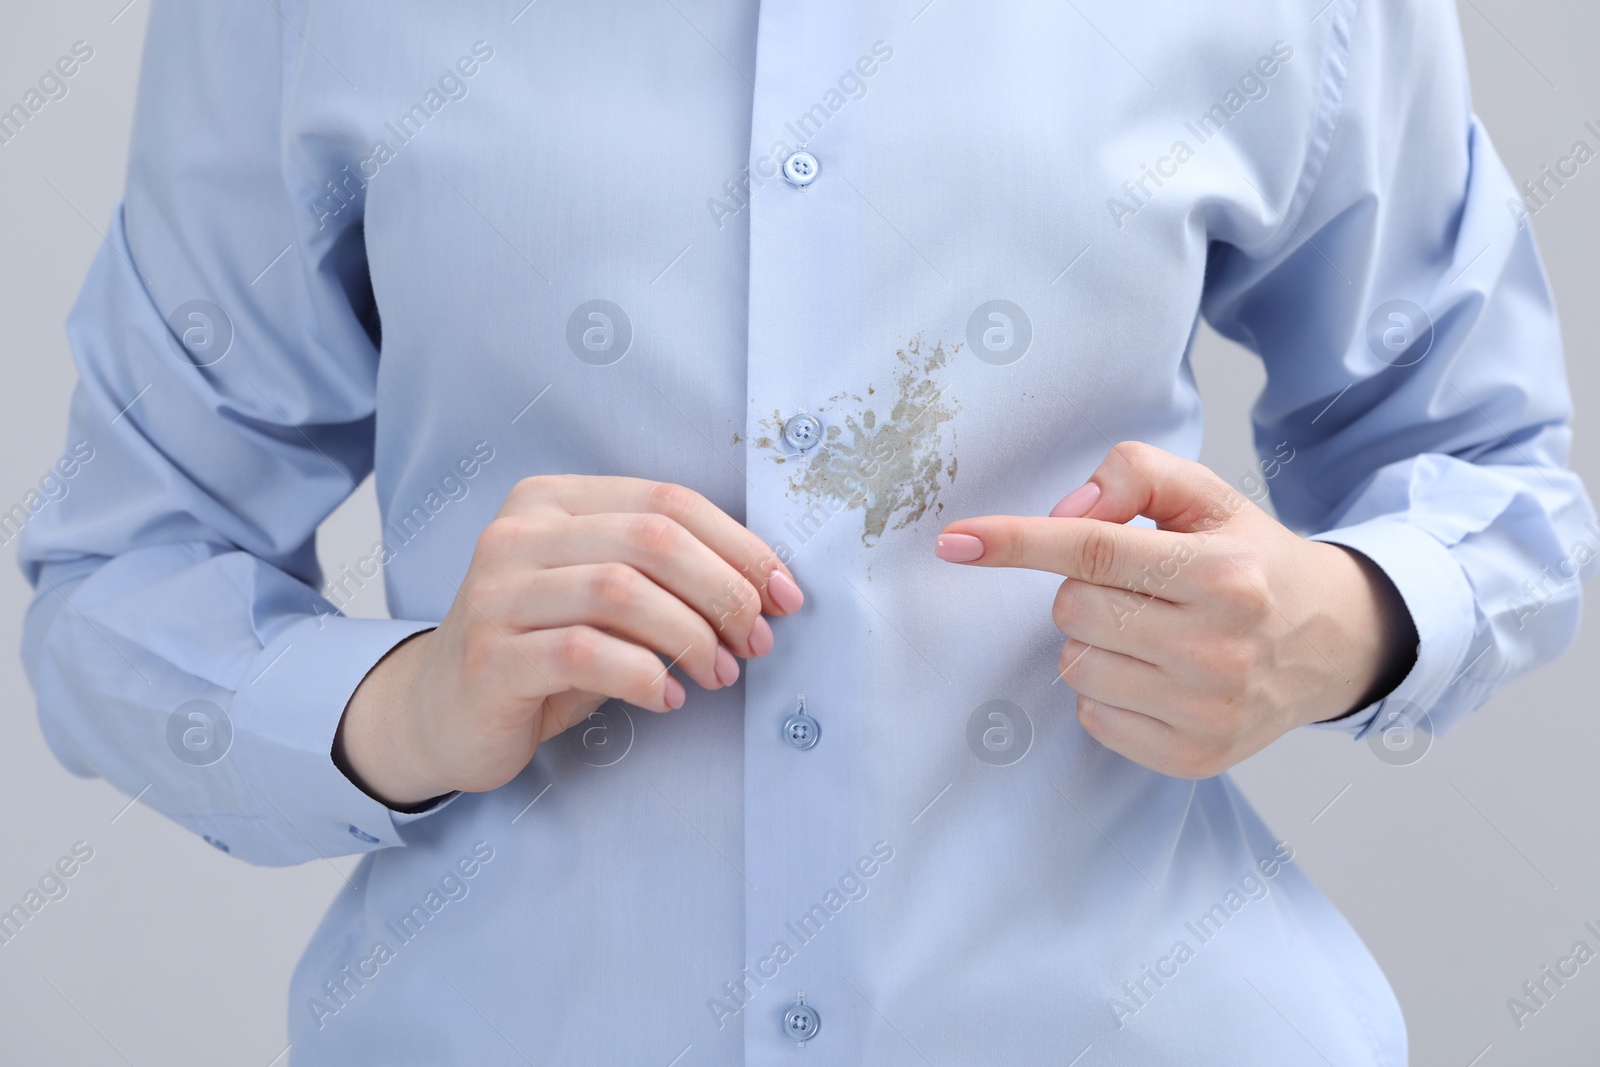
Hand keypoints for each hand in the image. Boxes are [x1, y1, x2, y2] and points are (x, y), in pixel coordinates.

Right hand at [334, 476, 803, 807]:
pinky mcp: (489, 657)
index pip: (667, 501)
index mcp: (552, 501)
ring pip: (622, 592)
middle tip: (756, 640)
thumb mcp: (604, 599)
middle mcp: (517, 534)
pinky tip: (666, 697)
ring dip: (691, 636)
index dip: (739, 545)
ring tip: (718, 673)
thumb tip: (766, 589)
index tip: (784, 594)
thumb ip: (664, 578)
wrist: (439, 712)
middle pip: (652, 540)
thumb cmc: (541, 651)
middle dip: (723, 591)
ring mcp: (497, 593)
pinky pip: (584, 653)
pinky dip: (642, 674)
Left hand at [933, 442, 1415, 778]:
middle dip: (1086, 590)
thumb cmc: (1252, 559)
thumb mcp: (1208, 496)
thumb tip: (1066, 511)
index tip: (956, 541)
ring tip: (1154, 633)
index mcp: (1226, 573)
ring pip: (1075, 665)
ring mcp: (1208, 711)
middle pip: (1072, 609)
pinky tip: (1157, 676)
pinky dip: (1108, 693)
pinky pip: (1091, 718)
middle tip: (1142, 590)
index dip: (1017, 541)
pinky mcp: (1194, 757)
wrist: (1333, 643)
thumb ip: (1134, 476)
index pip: (1094, 550)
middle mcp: (1220, 646)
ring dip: (1096, 642)